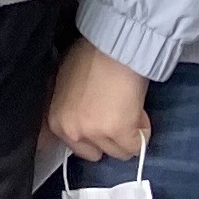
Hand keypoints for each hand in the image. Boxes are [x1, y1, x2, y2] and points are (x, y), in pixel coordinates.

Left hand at [45, 39, 151, 160]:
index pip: (77, 148)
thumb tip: (77, 118)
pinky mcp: (120, 132)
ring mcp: (95, 133)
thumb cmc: (91, 56)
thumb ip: (67, 107)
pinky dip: (142, 131)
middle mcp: (71, 132)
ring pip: (120, 152)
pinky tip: (137, 109)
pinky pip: (137, 146)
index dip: (93, 135)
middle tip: (116, 113)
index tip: (101, 124)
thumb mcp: (65, 84)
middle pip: (97, 154)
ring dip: (128, 134)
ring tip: (127, 107)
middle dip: (109, 139)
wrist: (114, 44)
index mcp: (56, 122)